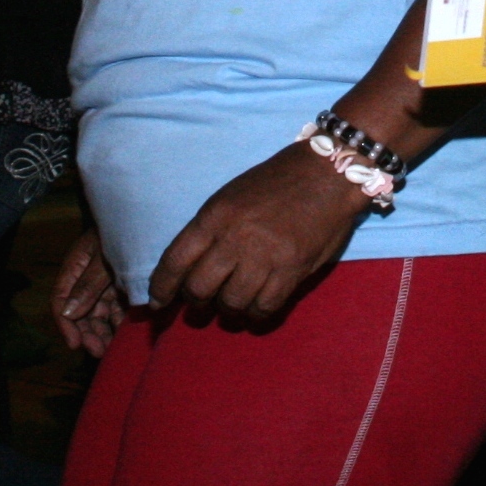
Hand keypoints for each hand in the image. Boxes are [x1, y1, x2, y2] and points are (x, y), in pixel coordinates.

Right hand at [52, 228, 124, 356]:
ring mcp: (104, 283)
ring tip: (110, 349)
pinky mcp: (121, 287)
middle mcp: (86, 278)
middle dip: (87, 333)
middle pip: (79, 312)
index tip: (75, 344)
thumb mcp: (102, 256)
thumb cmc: (121, 229)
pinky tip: (125, 336)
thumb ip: (88, 284)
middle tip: (98, 351)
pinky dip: (119, 323)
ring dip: (102, 333)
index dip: (65, 324)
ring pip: (98, 315)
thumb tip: (69, 313)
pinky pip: (116, 309)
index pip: (60, 300)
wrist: (146, 216)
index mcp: (75, 267)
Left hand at [148, 141, 365, 320]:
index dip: (161, 288)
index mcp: (215, 215)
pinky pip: (264, 308)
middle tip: (202, 303)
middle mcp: (234, 237)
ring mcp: (264, 256)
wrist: (328, 172)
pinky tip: (258, 306)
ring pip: (231, 303)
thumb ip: (211, 229)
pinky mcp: (292, 271)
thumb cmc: (277, 182)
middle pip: (198, 289)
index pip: (175, 260)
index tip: (157, 303)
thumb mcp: (232, 195)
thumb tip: (189, 268)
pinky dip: (256, 314)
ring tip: (234, 303)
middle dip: (196, 302)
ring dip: (229, 310)